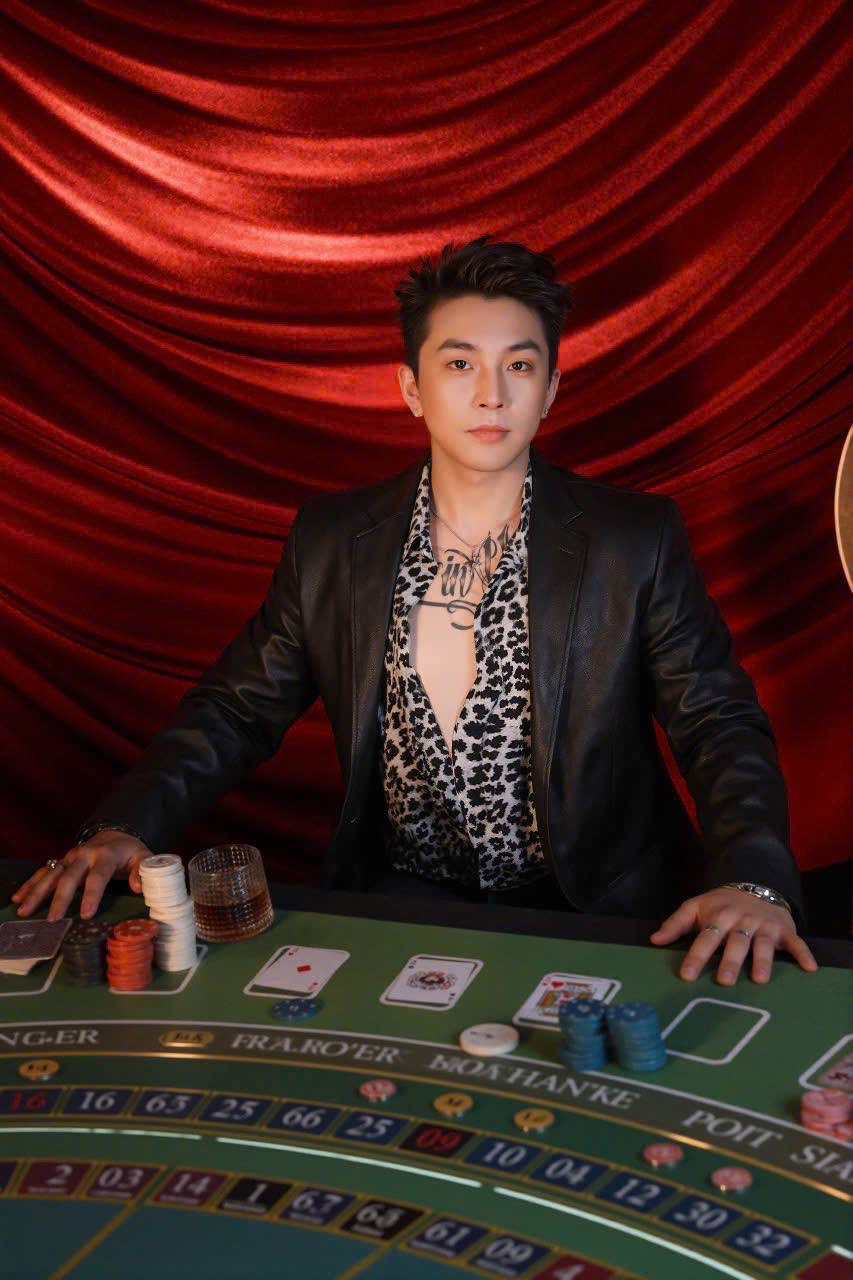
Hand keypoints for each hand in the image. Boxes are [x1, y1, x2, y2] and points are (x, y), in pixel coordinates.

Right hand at [11, 830, 150, 920]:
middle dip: (60, 899)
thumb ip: (143, 871)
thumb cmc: (130, 852)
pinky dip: (30, 885)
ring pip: (51, 875)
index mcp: (106, 855)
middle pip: (69, 877)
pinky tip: (18, 898)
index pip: (98, 876)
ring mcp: (69, 857)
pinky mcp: (61, 862)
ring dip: (37, 893)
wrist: (115, 834)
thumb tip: (138, 887)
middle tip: (52, 919)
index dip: (91, 895)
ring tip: (25, 911)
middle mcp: (84, 855)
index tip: (85, 915)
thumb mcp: (143, 857)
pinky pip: (43, 873)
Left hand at [649, 887, 817, 984]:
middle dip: (729, 961)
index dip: (696, 957)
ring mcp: (764, 925)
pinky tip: (809, 968)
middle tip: (723, 982)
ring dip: (762, 961)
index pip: (705, 938)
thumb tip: (654, 940)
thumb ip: (676, 924)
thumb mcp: (695, 907)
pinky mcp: (784, 929)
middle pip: (735, 943)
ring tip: (759, 979)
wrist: (755, 884)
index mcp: (718, 917)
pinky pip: (796, 942)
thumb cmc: (720, 904)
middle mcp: (741, 921)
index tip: (687, 976)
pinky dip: (803, 954)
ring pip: (763, 944)